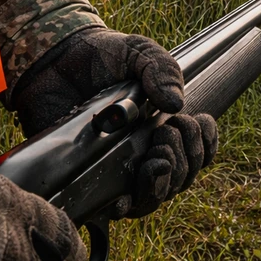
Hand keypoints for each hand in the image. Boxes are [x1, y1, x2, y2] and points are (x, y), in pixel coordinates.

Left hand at [14, 28, 218, 218]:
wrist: (55, 59)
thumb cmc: (102, 56)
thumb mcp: (139, 52)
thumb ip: (162, 70)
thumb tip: (176, 105)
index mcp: (165, 125)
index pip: (199, 152)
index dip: (205, 145)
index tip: (195, 122)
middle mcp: (145, 151)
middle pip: (181, 179)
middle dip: (184, 161)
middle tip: (166, 133)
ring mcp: (118, 167)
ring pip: (152, 199)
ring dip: (162, 185)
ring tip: (155, 160)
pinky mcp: (88, 178)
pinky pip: (111, 207)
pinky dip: (124, 206)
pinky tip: (123, 196)